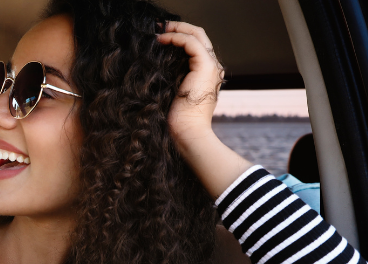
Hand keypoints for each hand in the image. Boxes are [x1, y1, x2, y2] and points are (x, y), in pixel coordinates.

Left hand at [158, 21, 251, 196]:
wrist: (188, 133)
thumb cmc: (177, 120)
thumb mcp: (173, 94)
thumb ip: (172, 80)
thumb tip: (154, 69)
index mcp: (207, 75)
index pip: (197, 47)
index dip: (180, 37)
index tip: (160, 36)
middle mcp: (213, 69)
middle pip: (200, 36)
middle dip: (179, 28)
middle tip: (160, 27)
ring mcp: (212, 67)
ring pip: (197, 35)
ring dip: (176, 29)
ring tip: (159, 30)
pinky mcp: (205, 67)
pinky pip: (191, 42)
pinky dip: (176, 37)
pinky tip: (162, 40)